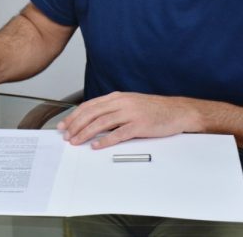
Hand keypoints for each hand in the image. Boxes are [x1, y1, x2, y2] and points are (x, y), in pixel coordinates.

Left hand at [56, 92, 201, 148]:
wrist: (178, 111)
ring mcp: (131, 113)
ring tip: (76, 141)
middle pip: (92, 113)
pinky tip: (96, 145)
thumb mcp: (130, 104)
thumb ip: (112, 109)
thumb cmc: (154, 109)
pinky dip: (105, 140)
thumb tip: (92, 120)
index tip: (64, 125)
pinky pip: (119, 133)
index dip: (74, 115)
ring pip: (101, 122)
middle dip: (76, 125)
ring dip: (85, 133)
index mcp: (117, 97)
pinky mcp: (140, 125)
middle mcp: (122, 103)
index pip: (89, 105)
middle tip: (66, 136)